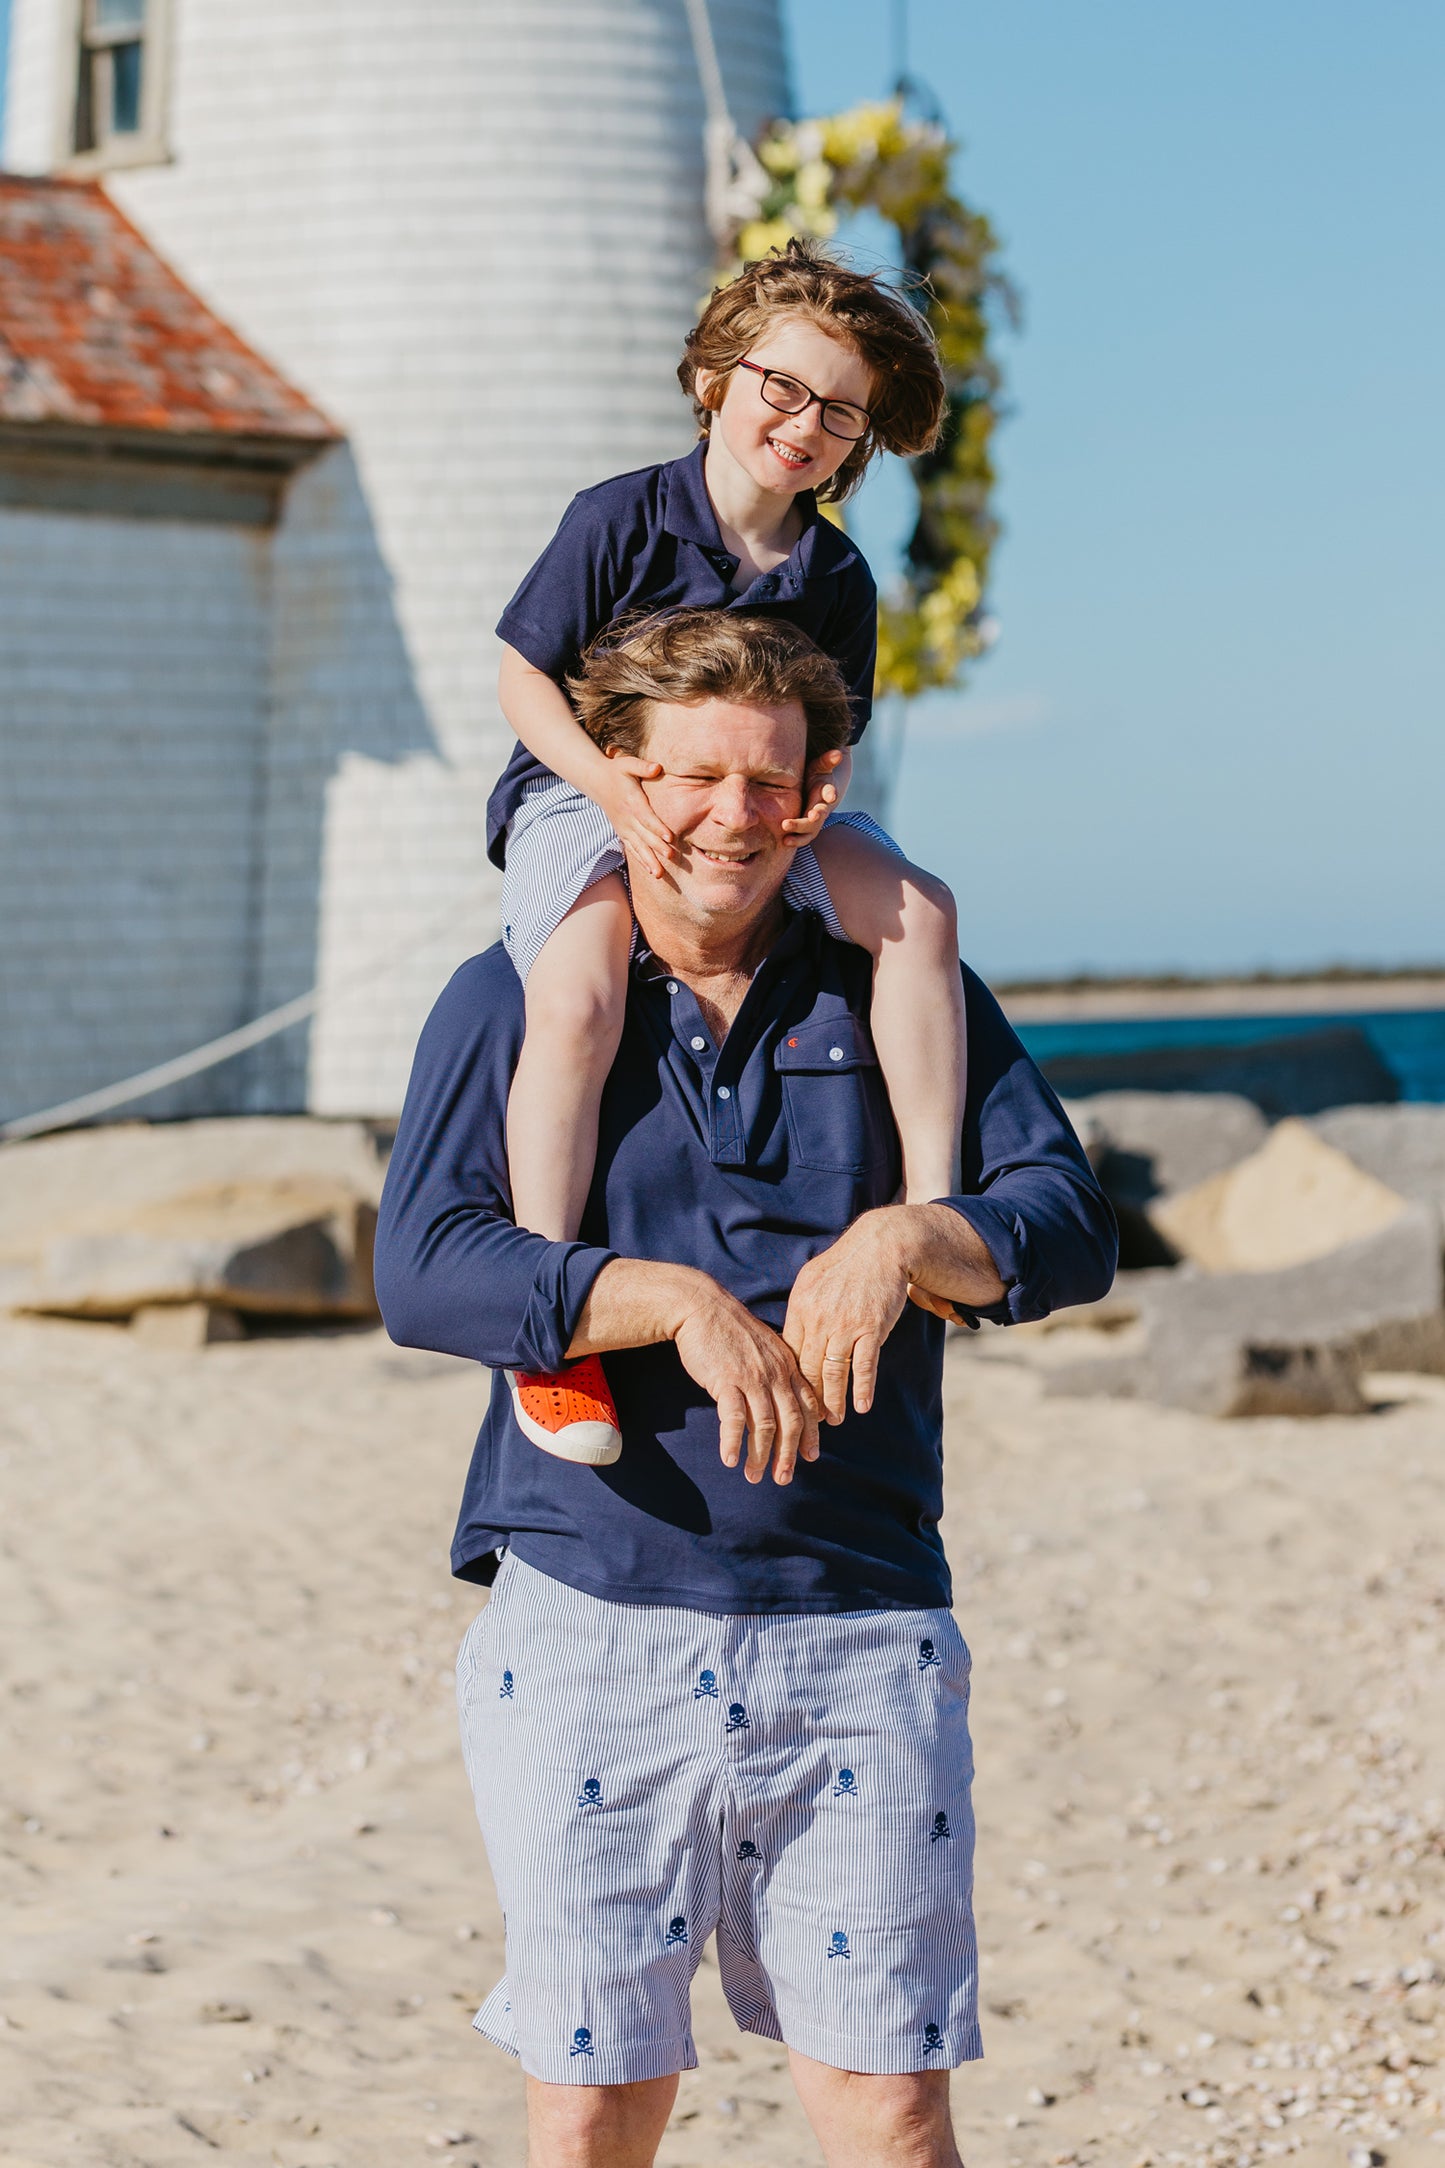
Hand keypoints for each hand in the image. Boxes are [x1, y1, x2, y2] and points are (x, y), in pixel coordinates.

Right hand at [593, 755, 676, 879]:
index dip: (658, 827)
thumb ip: (643, 766)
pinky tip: (652, 871)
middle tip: (671, 857)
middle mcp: (627, 817)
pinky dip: (641, 860)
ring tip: (660, 874)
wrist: (596, 781)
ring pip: (638, 846)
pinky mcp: (622, 832)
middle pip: (644, 835)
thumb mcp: (628, 764)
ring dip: (649, 860)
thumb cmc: (617, 771)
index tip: (670, 837)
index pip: (646, 817)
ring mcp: (624, 827)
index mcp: (632, 801)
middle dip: (657, 847)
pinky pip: (632, 848)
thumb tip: (657, 767)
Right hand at [673, 1282, 820, 1484]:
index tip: (811, 1456)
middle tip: (783, 1478)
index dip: (811, 1433)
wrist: (702, 1306)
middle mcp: (775, 1373)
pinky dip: (732, 1442)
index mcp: (787, 1365)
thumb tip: (778, 1401)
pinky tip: (729, 1460)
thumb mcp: (763, 1347)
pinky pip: (733, 1419)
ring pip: (764, 1425)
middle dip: (788, 1454)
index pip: (807, 1404)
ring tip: (754, 1476)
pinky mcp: (726, 1380)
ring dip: (760, 1455)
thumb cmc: (730, 1329)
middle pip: (790, 1421)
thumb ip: (775, 1371)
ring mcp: (752, 1377)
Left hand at [780, 749, 844, 848]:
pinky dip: (796, 840)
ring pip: (811, 830)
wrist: (820, 790)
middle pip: (818, 816)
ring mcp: (816, 820)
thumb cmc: (817, 775)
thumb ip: (828, 760)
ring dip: (800, 834)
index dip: (831, 794)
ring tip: (786, 838)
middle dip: (808, 820)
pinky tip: (784, 842)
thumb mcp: (821, 766)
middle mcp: (823, 807)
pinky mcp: (808, 827)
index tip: (831, 796)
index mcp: (826, 791)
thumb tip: (838, 753)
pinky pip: (804, 837)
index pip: (830, 792)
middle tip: (793, 822)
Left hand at [782, 1209, 912, 1423]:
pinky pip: (863, 1365)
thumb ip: (802, 1310)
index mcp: (800, 1308)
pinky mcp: (870, 1328)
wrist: (881, 1246)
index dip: (791, 1380)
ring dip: (833, 1400)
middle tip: (811, 1421)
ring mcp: (845, 1325)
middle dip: (809, 1398)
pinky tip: (861, 1406)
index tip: (791, 1398)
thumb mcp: (812, 1281)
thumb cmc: (846, 1265)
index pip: (790, 1353)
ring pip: (833, 1372)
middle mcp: (818, 1319)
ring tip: (834, 1420)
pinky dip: (862, 1388)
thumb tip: (790, 1339)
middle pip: (808, 1368)